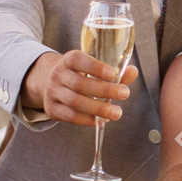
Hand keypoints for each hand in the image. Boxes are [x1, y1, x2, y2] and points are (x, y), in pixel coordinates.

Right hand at [20, 49, 138, 125]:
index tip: (114, 74)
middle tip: (124, 94)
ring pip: (75, 102)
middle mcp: (58, 75)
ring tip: (117, 112)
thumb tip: (133, 72)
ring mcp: (53, 92)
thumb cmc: (78, 74)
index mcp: (69, 60)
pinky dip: (87, 119)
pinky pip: (70, 116)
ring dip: (98, 109)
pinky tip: (101, 120)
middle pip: (80, 84)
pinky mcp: (52, 109)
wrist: (48, 82)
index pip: (78, 60)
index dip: (95, 67)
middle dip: (104, 90)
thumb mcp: (91, 67)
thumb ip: (113, 71)